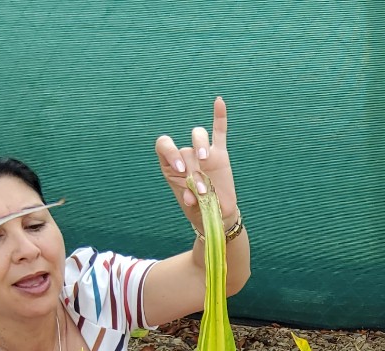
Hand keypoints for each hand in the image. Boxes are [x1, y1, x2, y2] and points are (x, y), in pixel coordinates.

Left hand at [155, 96, 238, 230]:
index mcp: (171, 165)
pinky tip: (219, 101)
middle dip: (193, 169)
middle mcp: (185, 155)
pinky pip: (219, 132)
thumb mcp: (191, 208)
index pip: (164, 144)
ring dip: (201, 146)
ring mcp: (203, 153)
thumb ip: (190, 200)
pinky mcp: (220, 154)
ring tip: (205, 161)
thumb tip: (191, 196)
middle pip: (185, 148)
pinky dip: (219, 117)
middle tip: (200, 188)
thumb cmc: (199, 210)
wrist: (216, 214)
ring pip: (199, 136)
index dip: (170, 152)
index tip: (180, 170)